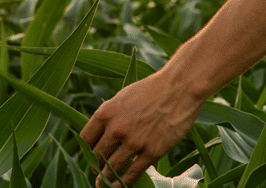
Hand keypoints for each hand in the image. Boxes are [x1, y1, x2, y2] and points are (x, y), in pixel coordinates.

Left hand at [79, 71, 203, 186]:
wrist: (180, 88)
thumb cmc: (152, 90)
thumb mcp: (123, 97)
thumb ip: (110, 116)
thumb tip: (101, 135)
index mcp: (106, 113)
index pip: (85, 140)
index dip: (86, 151)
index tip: (90, 157)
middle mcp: (116, 129)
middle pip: (97, 157)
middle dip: (96, 167)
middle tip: (97, 173)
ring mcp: (134, 142)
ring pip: (112, 169)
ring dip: (105, 180)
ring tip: (103, 184)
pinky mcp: (152, 152)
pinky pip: (132, 174)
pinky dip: (123, 183)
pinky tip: (119, 187)